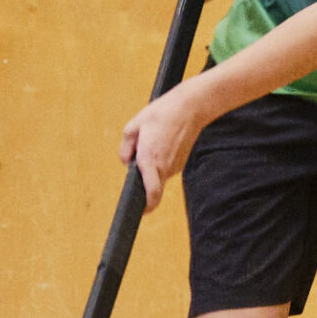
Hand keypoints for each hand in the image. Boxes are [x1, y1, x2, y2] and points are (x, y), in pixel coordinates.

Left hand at [121, 82, 210, 212]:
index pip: (151, 194)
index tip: (139, 210)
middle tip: (139, 156)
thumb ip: (125, 147)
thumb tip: (126, 162)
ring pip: (158, 175)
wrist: (191, 107)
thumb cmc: (161, 114)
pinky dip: (160, 161)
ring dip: (152, 167)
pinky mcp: (181, 162)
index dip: (146, 207)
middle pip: (151, 186)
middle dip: (143, 179)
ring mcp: (175, 166)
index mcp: (150, 159)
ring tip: (153, 142)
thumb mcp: (134, 125)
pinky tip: (162, 142)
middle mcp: (164, 167)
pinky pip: (165, 168)